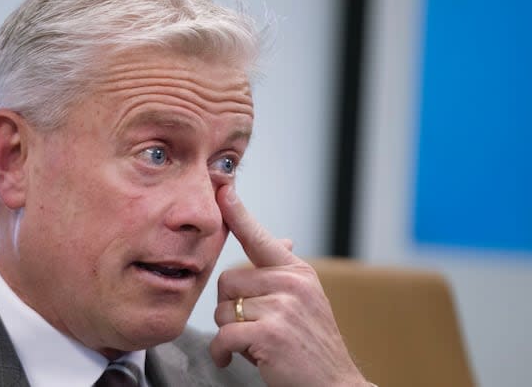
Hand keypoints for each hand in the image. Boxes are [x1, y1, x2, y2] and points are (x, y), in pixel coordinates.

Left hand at [209, 185, 368, 386]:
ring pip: (222, 309)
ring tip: (254, 343)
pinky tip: (232, 359)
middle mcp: (291, 282)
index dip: (237, 212)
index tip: (222, 189)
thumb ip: (285, 272)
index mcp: (296, 271)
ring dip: (229, 333)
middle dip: (229, 308)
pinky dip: (222, 352)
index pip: (259, 236)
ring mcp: (282, 306)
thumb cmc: (312, 345)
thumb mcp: (306, 299)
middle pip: (227, 280)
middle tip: (252, 328)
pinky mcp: (270, 332)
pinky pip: (224, 335)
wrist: (334, 386)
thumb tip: (282, 239)